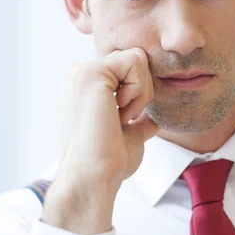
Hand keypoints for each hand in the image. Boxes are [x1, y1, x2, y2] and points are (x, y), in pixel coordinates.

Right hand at [42, 48, 158, 233]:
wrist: (95, 177)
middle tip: (124, 118)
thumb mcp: (130, 134)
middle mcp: (80, 74)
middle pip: (136, 58)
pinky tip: (119, 112)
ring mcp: (82, 71)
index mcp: (87, 85)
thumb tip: (153, 121)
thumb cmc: (110, 161)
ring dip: (140, 92)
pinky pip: (134, 62)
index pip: (130, 66)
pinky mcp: (90, 73)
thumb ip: (138, 121)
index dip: (140, 91)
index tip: (124, 120)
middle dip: (142, 90)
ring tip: (120, 117)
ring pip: (137, 58)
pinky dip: (138, 90)